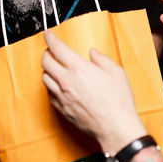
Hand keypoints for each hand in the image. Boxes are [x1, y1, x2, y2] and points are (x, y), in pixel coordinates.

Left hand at [41, 30, 146, 155]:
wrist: (115, 127)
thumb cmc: (118, 101)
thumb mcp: (116, 72)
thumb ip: (102, 59)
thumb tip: (93, 53)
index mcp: (79, 68)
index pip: (57, 48)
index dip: (50, 39)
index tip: (48, 34)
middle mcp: (66, 81)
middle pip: (46, 62)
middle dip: (47, 53)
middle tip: (51, 52)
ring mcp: (62, 96)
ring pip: (45, 78)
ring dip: (48, 70)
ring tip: (55, 68)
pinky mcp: (62, 109)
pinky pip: (49, 94)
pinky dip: (51, 86)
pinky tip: (59, 86)